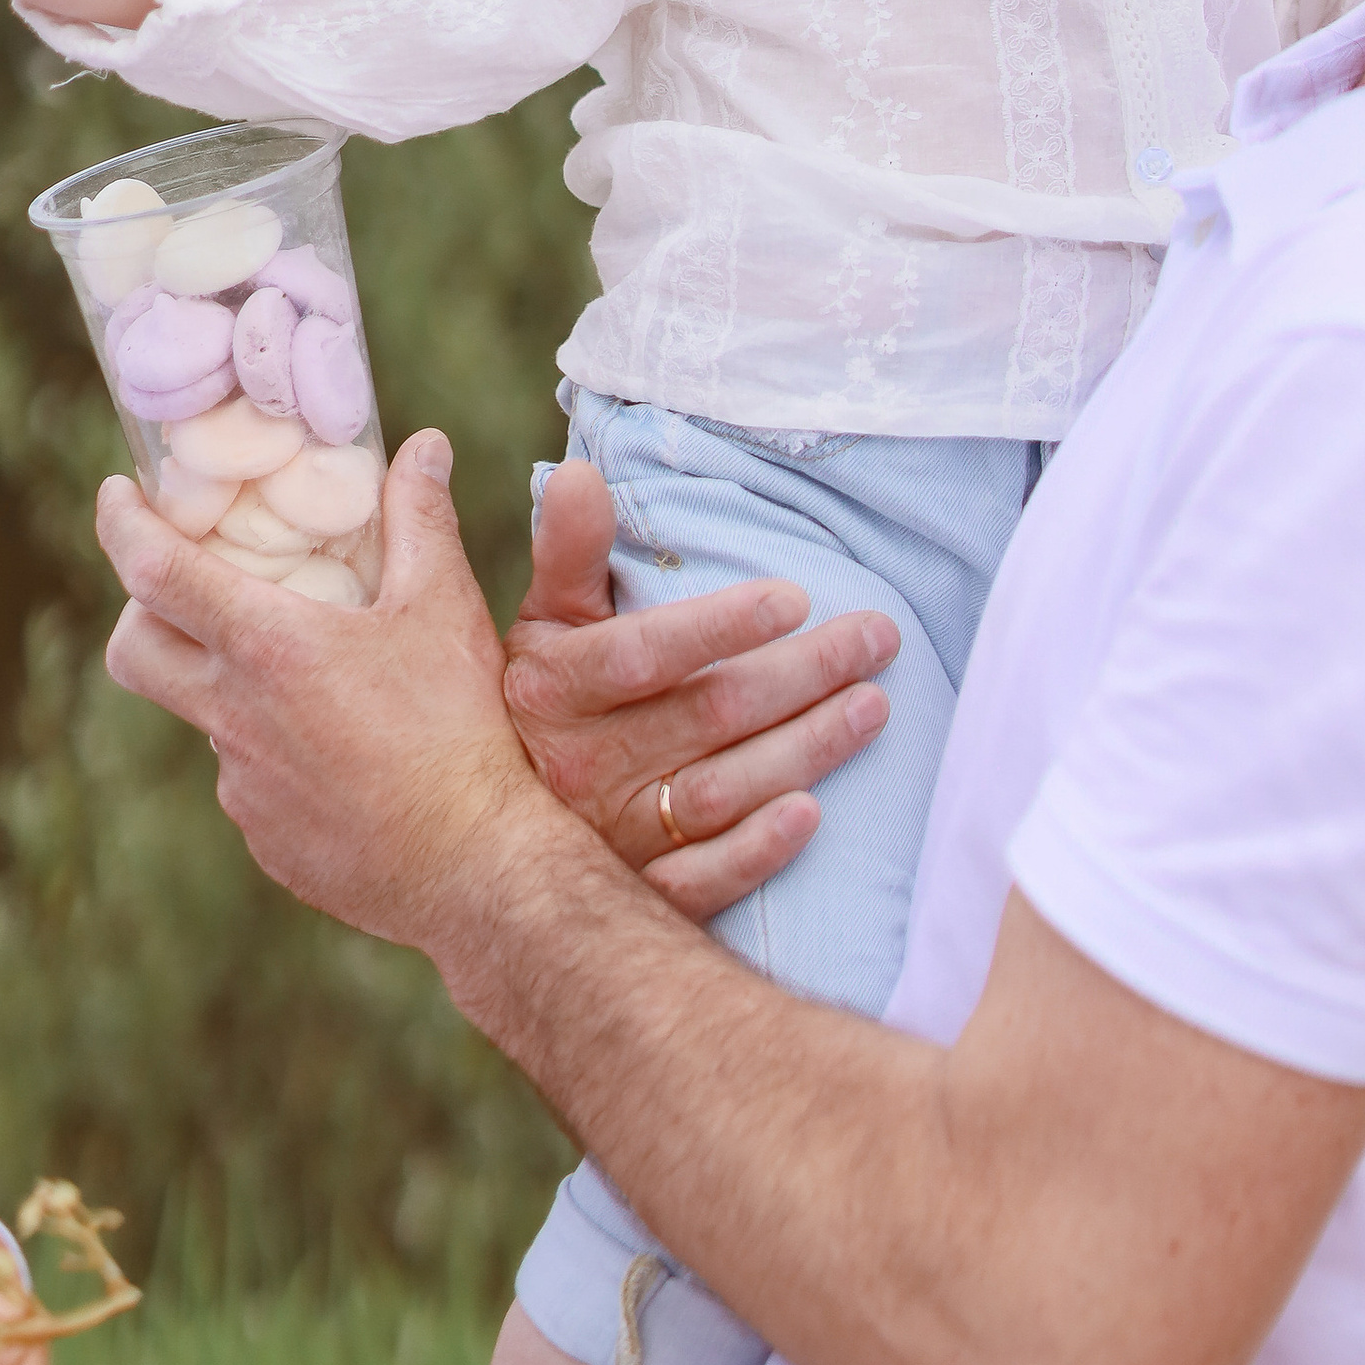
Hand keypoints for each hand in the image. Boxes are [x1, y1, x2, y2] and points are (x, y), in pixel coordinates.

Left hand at [98, 436, 546, 960]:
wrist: (470, 865)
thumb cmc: (458, 727)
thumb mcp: (444, 605)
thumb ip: (421, 517)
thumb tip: (424, 444)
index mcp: (266, 647)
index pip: (153, 572)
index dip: (121, 524)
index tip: (117, 495)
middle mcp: (232, 716)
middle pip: (133, 652)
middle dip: (141, 610)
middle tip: (189, 585)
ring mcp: (241, 785)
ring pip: (203, 714)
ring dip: (232, 681)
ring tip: (311, 670)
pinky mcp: (263, 836)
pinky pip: (247, 776)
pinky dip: (273, 746)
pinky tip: (341, 745)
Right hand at [505, 461, 897, 919]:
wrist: (488, 831)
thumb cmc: (539, 702)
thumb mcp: (543, 624)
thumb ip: (567, 551)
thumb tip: (580, 472)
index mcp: (555, 690)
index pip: (643, 654)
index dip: (718, 628)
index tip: (793, 596)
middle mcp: (581, 767)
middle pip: (706, 717)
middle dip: (802, 674)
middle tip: (876, 637)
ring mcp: (610, 838)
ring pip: (719, 792)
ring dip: (804, 750)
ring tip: (874, 706)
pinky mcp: (636, 892)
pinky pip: (698, 882)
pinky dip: (756, 852)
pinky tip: (812, 817)